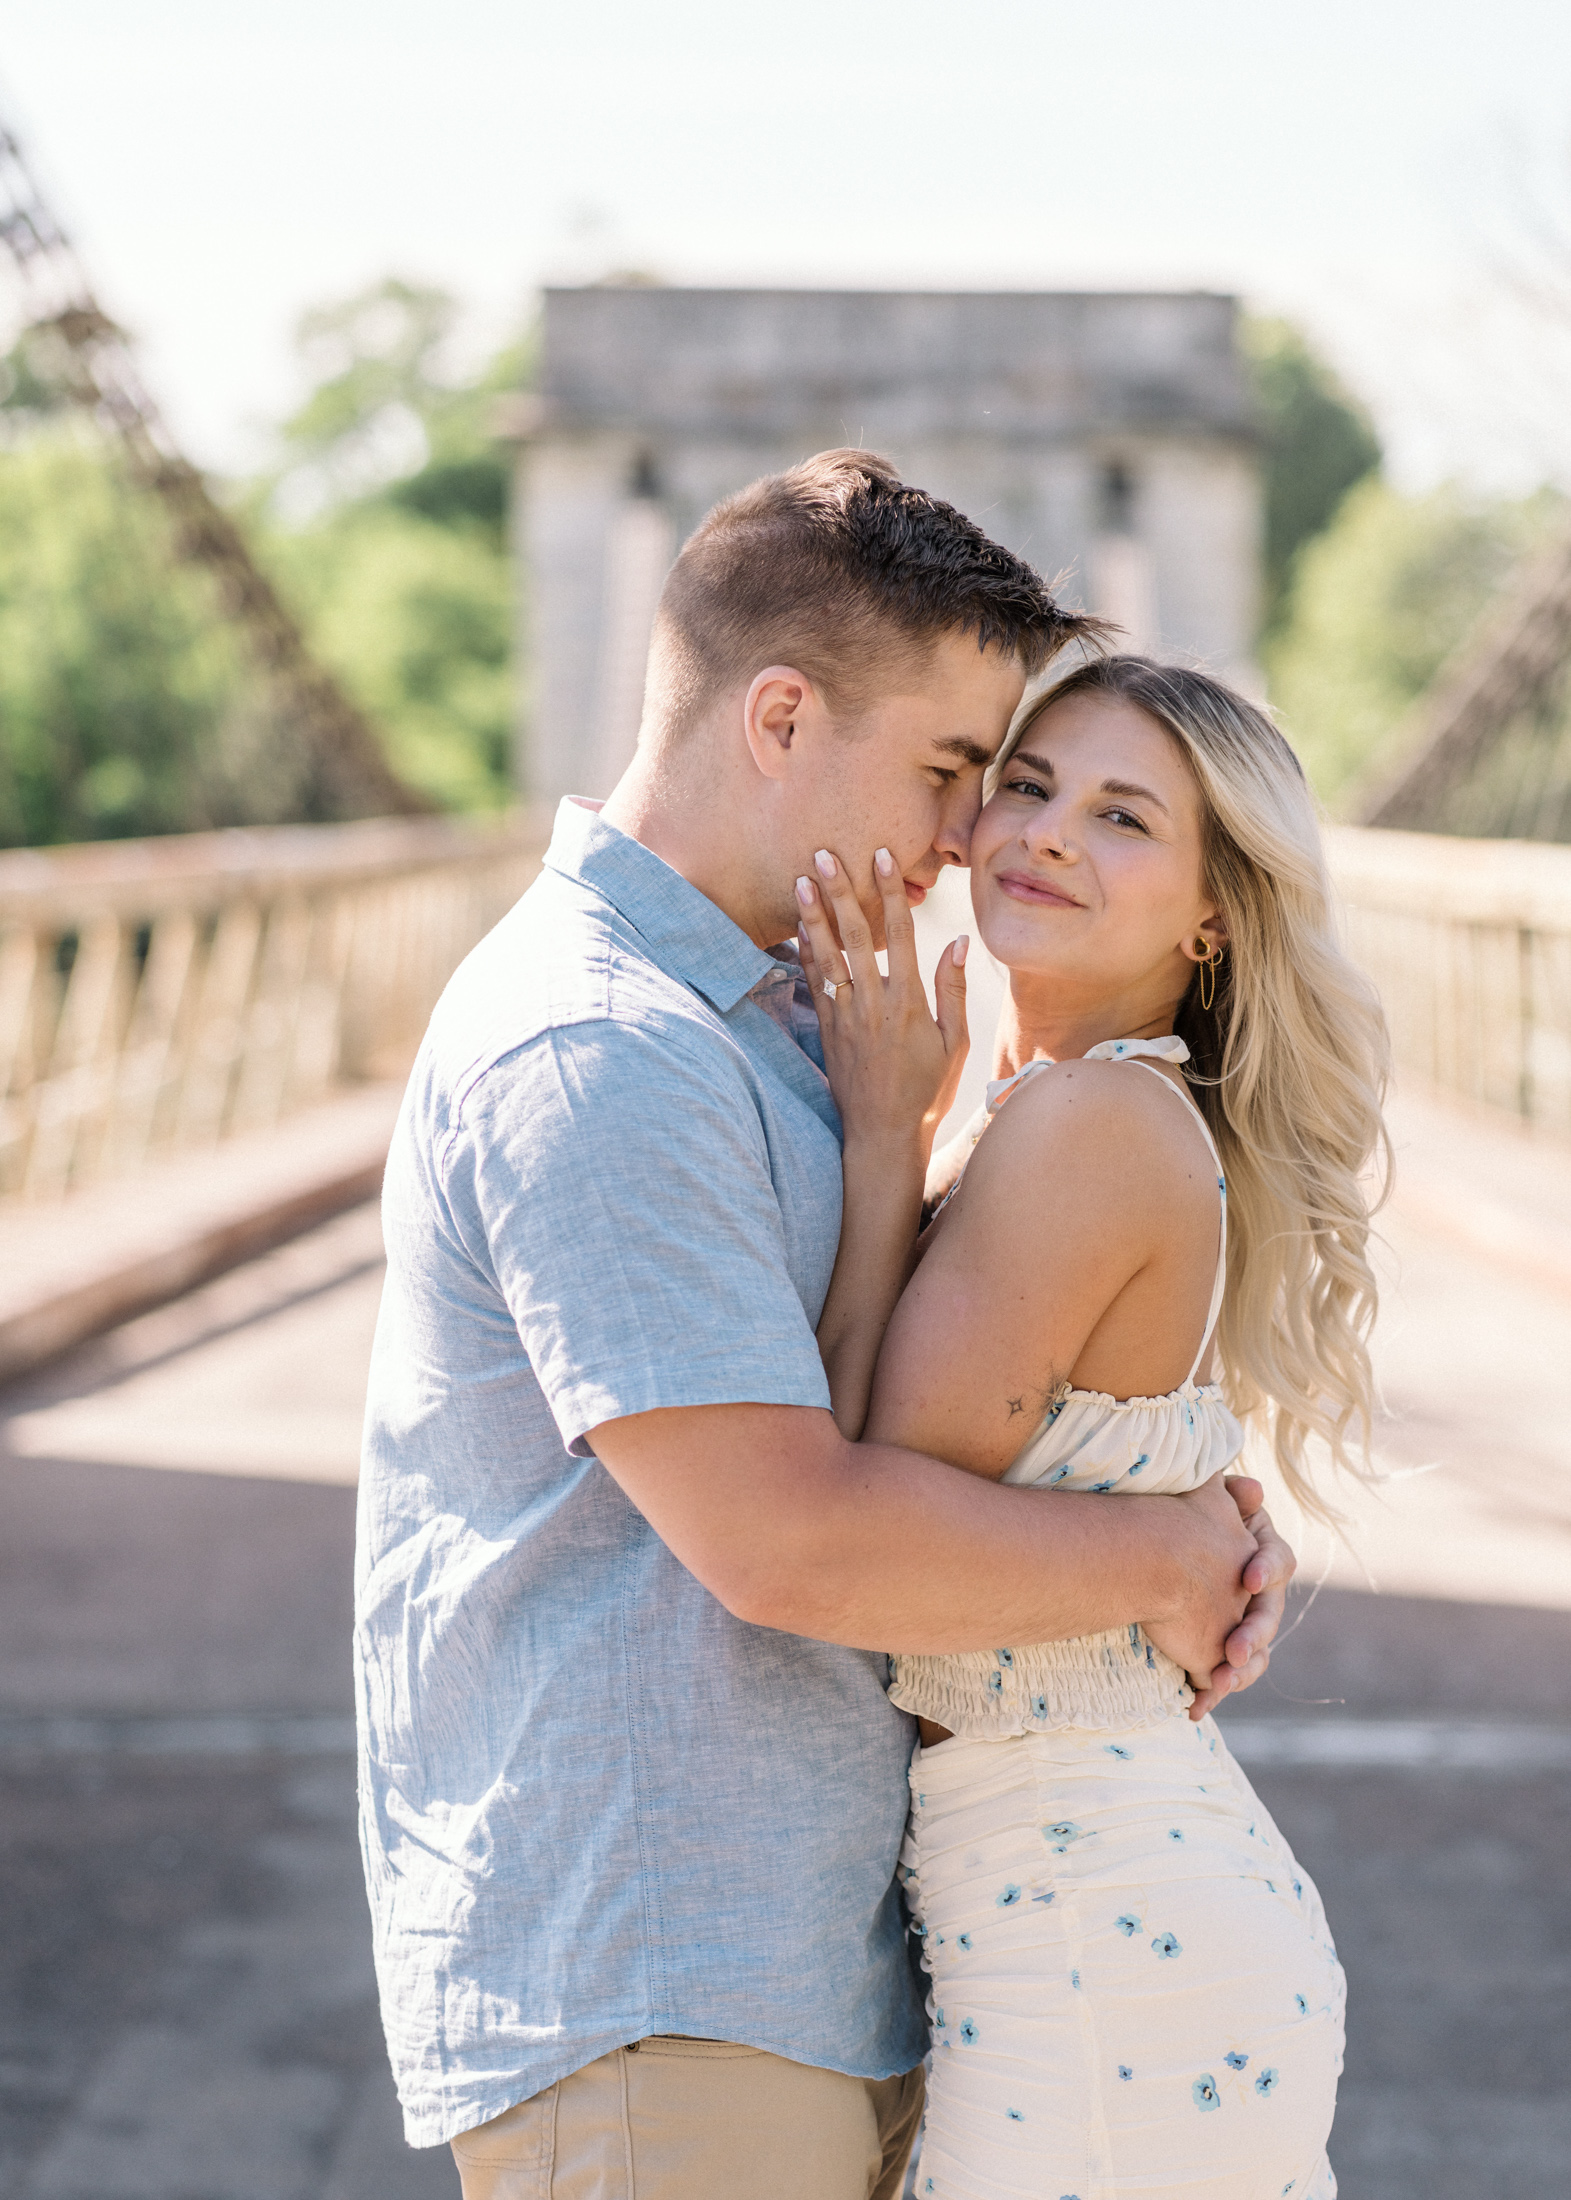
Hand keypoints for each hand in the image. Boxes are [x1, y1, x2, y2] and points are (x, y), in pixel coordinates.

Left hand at [796, 847, 968, 1153]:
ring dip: (813, 915)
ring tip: (800, 880)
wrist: (882, 1135)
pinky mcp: (827, 1029)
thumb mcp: (954, 1043)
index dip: (889, 892)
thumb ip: (953, 990)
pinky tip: (798, 927)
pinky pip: (813, 982)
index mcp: (909, 1001)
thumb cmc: (927, 1091)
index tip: (882, 857)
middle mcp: (873, 1002)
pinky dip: (805, 952)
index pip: (899, 934)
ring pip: (826, 955)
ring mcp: (845, 1016)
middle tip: (824, 853)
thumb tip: (959, 941)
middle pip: (855, 935)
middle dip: (840, 890)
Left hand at [1139, 1472, 1259, 1696]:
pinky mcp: (1216, 1652)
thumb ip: (1224, 1492)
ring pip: (1254, 1656)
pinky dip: (1210, 1693)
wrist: (1141, 1548)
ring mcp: (1239, 1625)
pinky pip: (1223, 1678)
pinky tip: (1194, 1709)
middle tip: (1234, 1651)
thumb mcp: (1199, 1496)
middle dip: (1254, 1635)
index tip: (1250, 1578)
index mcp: (1259, 1552)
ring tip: (1219, 1683)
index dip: (1268, 1569)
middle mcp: (1257, 1594)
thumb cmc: (1177, 1515)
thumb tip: (1252, 1489)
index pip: (1278, 1560)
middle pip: (1267, 1617)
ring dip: (1239, 1673)